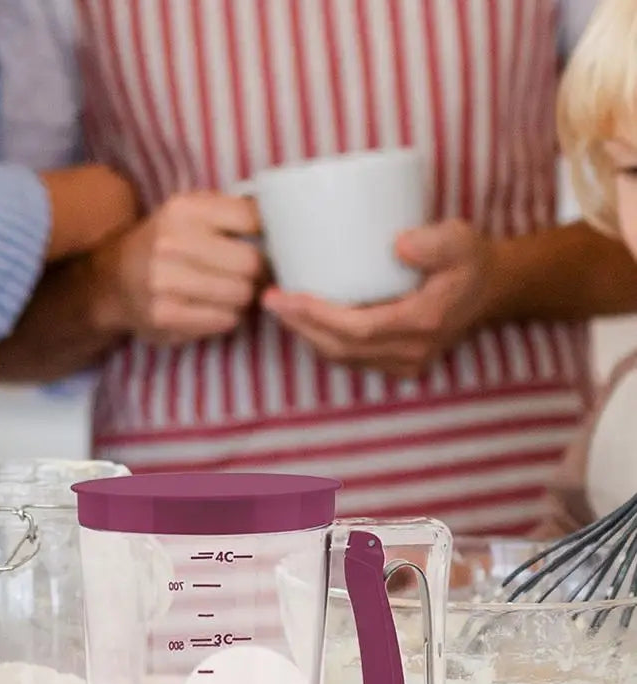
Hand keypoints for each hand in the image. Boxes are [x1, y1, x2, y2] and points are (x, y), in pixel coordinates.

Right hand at [93, 191, 264, 344]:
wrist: (115, 280)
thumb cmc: (167, 243)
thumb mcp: (191, 212)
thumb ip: (231, 210)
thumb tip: (283, 219)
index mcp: (184, 210)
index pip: (253, 219)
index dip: (270, 235)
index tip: (269, 244)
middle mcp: (172, 243)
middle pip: (251, 264)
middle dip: (259, 272)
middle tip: (254, 275)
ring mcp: (166, 282)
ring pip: (241, 295)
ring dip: (245, 297)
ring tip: (232, 291)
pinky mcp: (167, 316)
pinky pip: (225, 320)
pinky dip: (228, 316)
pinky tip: (215, 307)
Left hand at [262, 220, 497, 376]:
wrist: (492, 290)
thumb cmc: (470, 260)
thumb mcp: (461, 240)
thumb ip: (435, 242)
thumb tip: (399, 244)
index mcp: (422, 322)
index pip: (357, 329)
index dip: (316, 316)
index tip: (284, 297)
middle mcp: (411, 352)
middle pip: (341, 348)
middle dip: (300, 326)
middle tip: (269, 299)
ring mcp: (405, 363)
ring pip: (343, 357)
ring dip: (308, 336)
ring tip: (280, 309)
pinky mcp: (399, 364)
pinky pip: (352, 358)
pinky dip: (325, 342)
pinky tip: (305, 321)